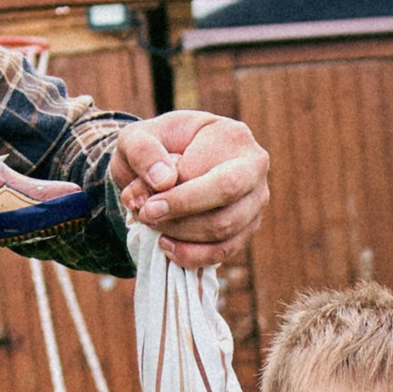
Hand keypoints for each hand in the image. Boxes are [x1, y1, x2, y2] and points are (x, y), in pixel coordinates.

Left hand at [112, 111, 268, 267]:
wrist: (164, 164)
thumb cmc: (153, 148)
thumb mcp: (135, 138)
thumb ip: (142, 151)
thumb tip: (164, 181)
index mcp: (232, 135)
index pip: (206, 171)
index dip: (172, 195)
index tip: (141, 203)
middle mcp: (254, 166)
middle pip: (226, 198)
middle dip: (181, 216)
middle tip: (146, 217)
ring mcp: (256, 199)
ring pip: (225, 229)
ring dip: (181, 235)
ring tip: (152, 225)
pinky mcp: (248, 226)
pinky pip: (226, 250)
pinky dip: (193, 255)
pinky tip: (167, 245)